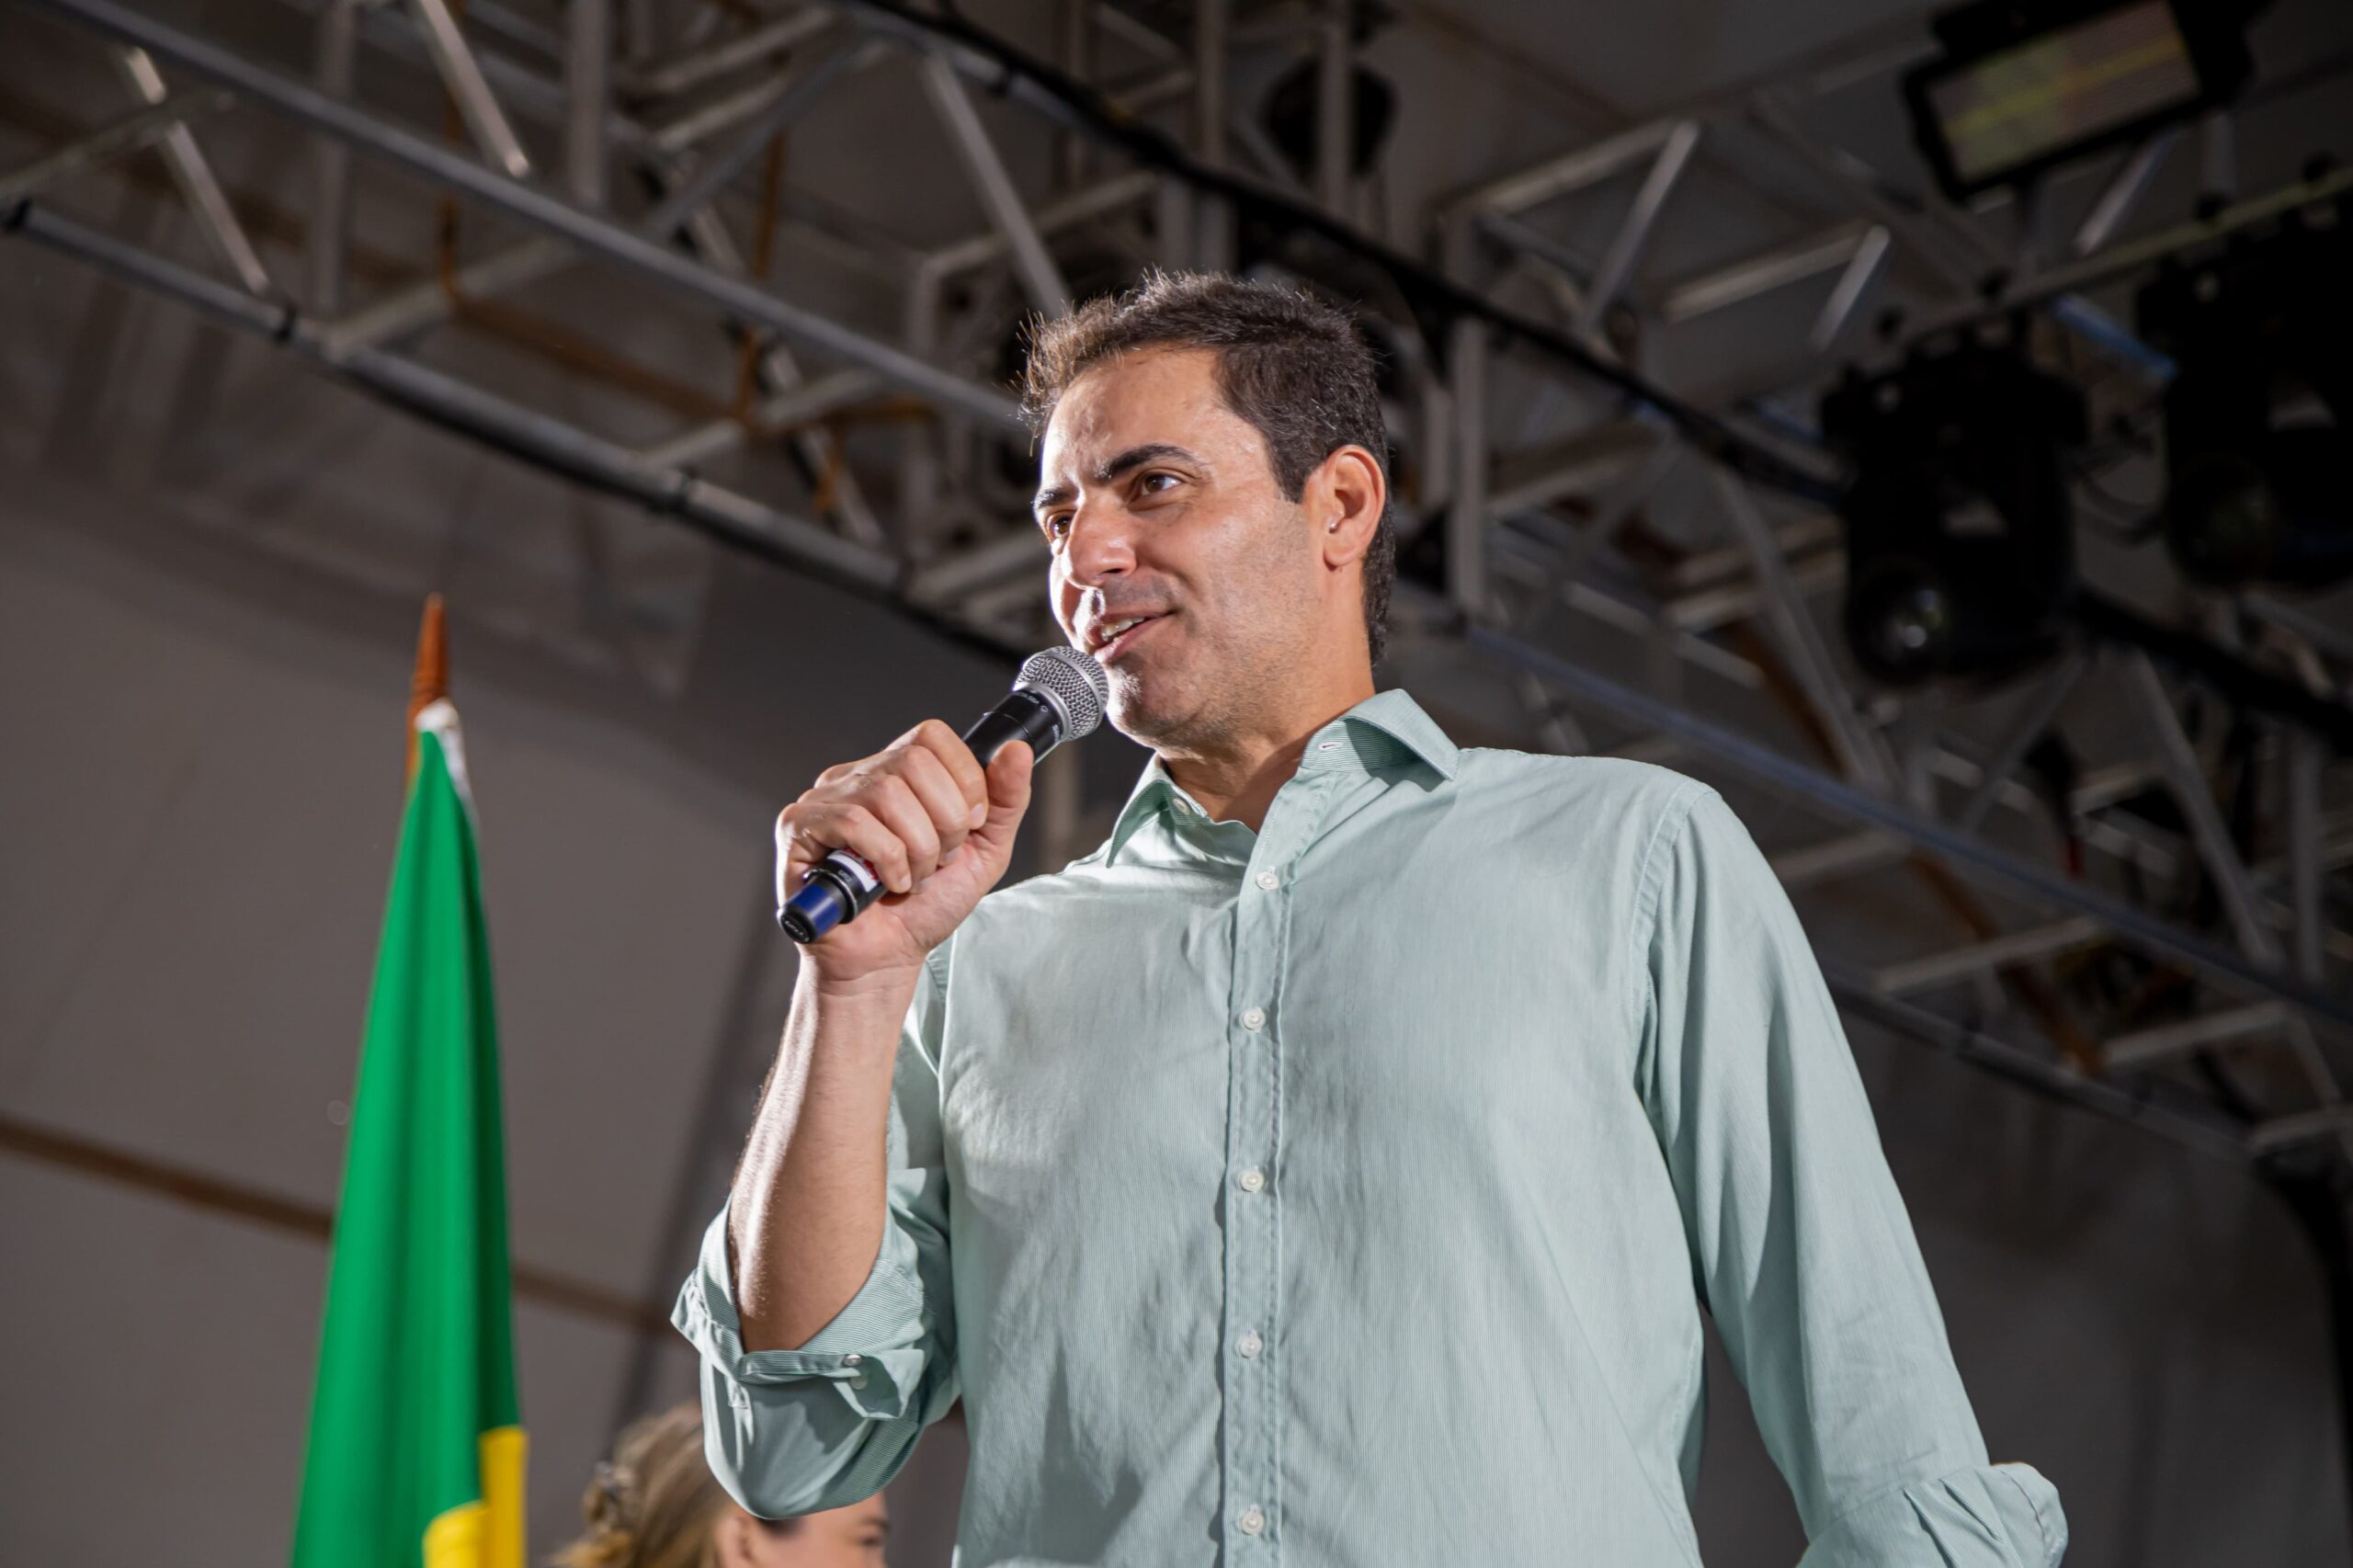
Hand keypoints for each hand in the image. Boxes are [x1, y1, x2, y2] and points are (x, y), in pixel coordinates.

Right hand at [776, 720, 1033, 986]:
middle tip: (939, 859)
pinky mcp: (799, 827)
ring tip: (913, 876)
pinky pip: (852, 820)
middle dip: (944, 822)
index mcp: (899, 773)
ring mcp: (825, 798)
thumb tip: (1017, 750)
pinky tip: (889, 883)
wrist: (887, 959)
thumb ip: (1006, 800)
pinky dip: (886, 859)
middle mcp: (859, 776)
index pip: (931, 736)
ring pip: (887, 793)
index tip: (970, 825)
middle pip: (914, 761)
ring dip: (916, 847)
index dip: (962, 778)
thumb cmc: (927, 906)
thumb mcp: (984, 852)